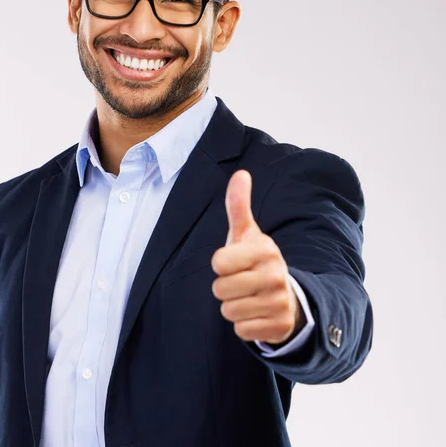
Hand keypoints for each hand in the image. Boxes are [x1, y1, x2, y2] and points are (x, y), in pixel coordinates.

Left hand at [211, 169, 304, 344]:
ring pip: (228, 311)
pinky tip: (256, 313)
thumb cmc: (255, 260)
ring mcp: (280, 303)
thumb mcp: (247, 234)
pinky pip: (241, 331)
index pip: (218, 262)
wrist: (286, 296)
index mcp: (265, 250)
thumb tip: (240, 173)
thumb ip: (239, 205)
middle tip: (241, 282)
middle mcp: (276, 275)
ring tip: (248, 297)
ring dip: (233, 307)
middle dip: (224, 288)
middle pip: (220, 289)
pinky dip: (244, 325)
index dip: (221, 264)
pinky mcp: (279, 327)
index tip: (234, 262)